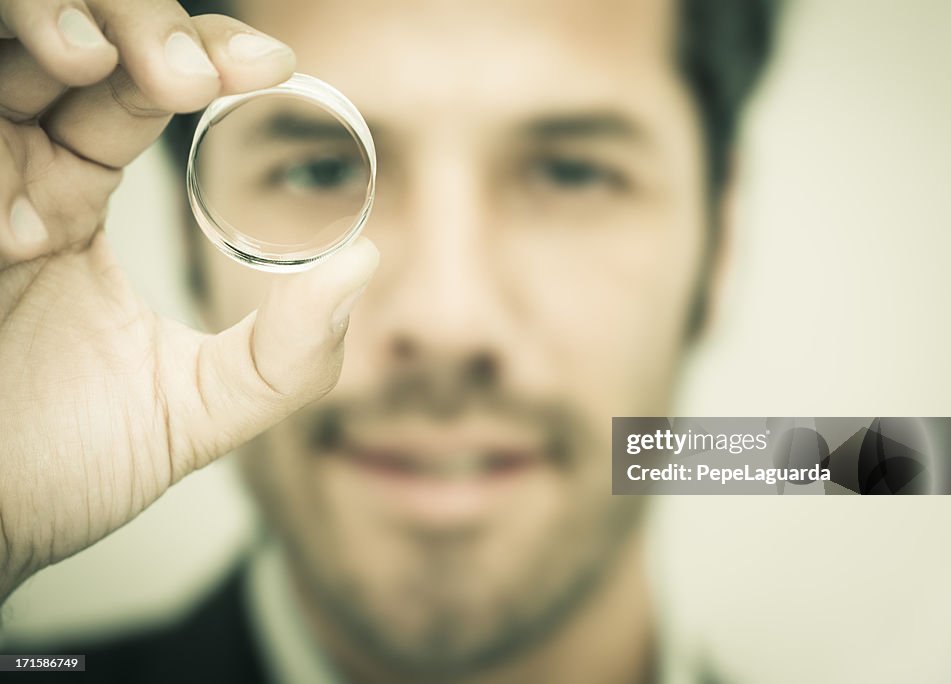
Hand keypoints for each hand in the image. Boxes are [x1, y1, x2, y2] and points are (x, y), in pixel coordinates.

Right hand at [0, 0, 378, 599]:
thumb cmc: (66, 466)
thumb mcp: (196, 408)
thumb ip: (286, 354)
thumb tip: (366, 268)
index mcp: (72, 195)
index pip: (138, 84)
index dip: (203, 54)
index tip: (273, 69)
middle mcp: (9, 172)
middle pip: (67, 36)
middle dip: (135, 28)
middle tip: (196, 73)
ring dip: (46, 31)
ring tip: (104, 64)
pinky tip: (27, 211)